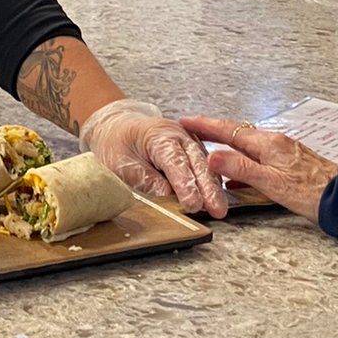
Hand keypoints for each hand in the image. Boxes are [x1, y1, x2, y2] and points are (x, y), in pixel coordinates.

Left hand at [79, 99, 224, 216]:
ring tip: (219, 209)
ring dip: (213, 187)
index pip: (176, 161)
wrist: (117, 126)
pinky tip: (217, 198)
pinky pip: (206, 167)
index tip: (193, 204)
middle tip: (217, 210)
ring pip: (206, 165)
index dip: (186, 184)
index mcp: (159, 135)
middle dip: (208, 188)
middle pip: (198, 162)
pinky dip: (212, 182)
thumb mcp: (122, 164)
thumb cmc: (117, 144)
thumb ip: (146, 180)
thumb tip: (168, 197)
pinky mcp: (193, 151)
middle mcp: (179, 135)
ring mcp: (189, 142)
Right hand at [177, 116, 337, 221]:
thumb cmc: (311, 192)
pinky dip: (242, 161)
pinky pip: (258, 156)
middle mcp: (275, 142)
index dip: (205, 126)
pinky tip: (239, 175)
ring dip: (227, 146)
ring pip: (247, 144)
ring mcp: (283, 151)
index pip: (228, 130)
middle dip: (213, 131)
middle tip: (193, 130)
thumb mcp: (271, 183)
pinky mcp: (289, 162)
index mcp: (267, 144)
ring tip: (209, 149)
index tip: (186, 121)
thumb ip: (240, 169)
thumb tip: (212, 158)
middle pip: (237, 133)